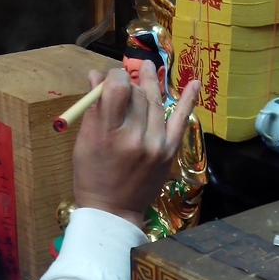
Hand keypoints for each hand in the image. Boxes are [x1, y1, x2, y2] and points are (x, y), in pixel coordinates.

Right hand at [73, 61, 200, 227]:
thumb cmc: (92, 175)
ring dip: (150, 85)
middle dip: (129, 82)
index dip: (114, 75)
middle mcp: (134, 136)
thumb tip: (98, 75)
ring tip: (149, 68)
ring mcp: (155, 144)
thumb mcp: (84, 141)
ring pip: (155, 102)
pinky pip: (181, 121)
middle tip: (124, 81)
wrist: (113, 211)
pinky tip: (194, 83)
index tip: (110, 77)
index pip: (117, 87)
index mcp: (107, 133)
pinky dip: (188, 100)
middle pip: (136, 93)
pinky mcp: (169, 152)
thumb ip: (94, 107)